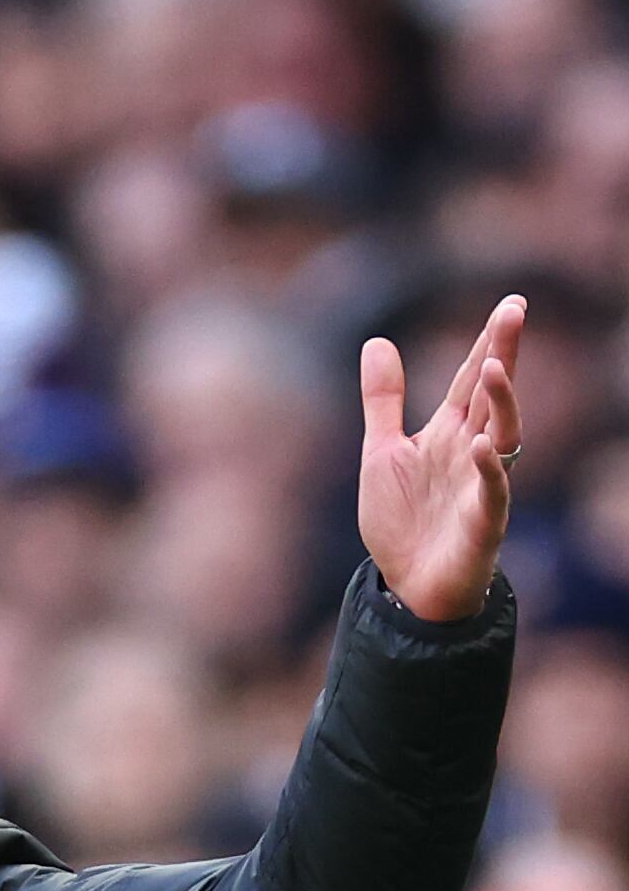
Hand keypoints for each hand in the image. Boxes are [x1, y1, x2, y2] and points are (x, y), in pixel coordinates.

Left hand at [358, 294, 525, 621]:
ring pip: (502, 436)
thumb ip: (385, 400)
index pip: (471, 381)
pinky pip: (493, 492)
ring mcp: (480, 485)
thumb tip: (377, 340)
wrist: (407, 587)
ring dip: (501, 403)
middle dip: (502, 355)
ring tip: (492, 368)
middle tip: (514, 312)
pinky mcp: (482, 523)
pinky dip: (489, 469)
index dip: (487, 343)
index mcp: (450, 433)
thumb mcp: (382, 451)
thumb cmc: (403, 520)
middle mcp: (472, 452)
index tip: (508, 303)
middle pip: (493, 396)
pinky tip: (482, 445)